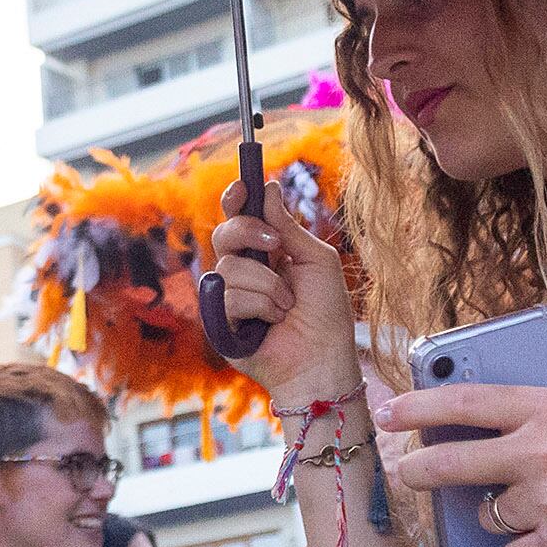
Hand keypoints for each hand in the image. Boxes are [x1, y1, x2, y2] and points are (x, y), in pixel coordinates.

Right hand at [207, 185, 359, 405]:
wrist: (324, 358)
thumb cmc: (327, 312)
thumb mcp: (316, 260)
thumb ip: (288, 226)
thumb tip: (267, 187)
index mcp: (265, 252)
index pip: (239, 218)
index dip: (235, 200)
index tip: (243, 188)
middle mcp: (243, 271)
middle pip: (224, 234)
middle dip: (248, 233)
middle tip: (275, 245)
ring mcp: (229, 296)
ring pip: (229, 268)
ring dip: (268, 285)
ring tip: (287, 306)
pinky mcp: (220, 322)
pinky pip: (227, 298)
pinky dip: (258, 308)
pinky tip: (272, 322)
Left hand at [385, 378, 546, 546]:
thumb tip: (538, 369)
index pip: (470, 402)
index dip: (421, 405)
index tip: (389, 411)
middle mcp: (545, 452)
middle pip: (455, 462)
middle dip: (420, 470)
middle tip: (406, 474)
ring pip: (488, 517)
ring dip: (502, 519)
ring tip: (541, 514)